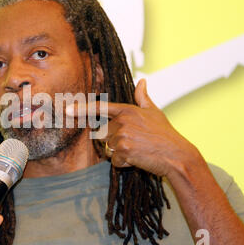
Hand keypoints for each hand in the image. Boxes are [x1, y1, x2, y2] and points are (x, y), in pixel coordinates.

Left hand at [67, 79, 198, 177]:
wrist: (176, 154)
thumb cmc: (166, 134)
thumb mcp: (155, 112)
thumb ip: (143, 98)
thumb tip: (141, 81)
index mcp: (127, 110)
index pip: (100, 108)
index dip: (81, 109)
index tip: (67, 110)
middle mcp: (122, 121)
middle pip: (104, 134)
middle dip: (114, 141)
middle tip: (134, 143)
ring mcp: (122, 135)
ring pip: (108, 148)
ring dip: (120, 153)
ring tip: (138, 150)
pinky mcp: (124, 150)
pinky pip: (114, 160)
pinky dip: (124, 163)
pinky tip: (138, 159)